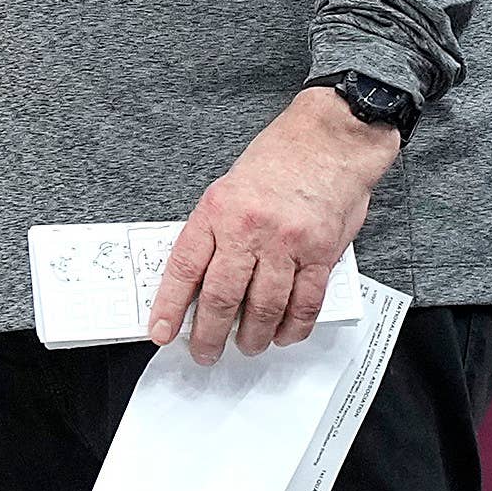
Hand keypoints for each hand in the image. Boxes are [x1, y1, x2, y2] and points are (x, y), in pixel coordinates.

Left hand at [150, 87, 404, 363]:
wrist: (330, 139)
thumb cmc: (280, 159)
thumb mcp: (229, 187)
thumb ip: (215, 231)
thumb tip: (197, 278)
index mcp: (218, 211)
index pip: (184, 268)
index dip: (169, 306)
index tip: (161, 331)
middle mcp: (249, 229)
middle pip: (221, 297)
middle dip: (208, 335)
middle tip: (204, 352)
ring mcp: (287, 244)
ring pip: (263, 308)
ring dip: (252, 337)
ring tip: (246, 347)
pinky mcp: (321, 254)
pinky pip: (305, 303)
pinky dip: (292, 327)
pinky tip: (283, 335)